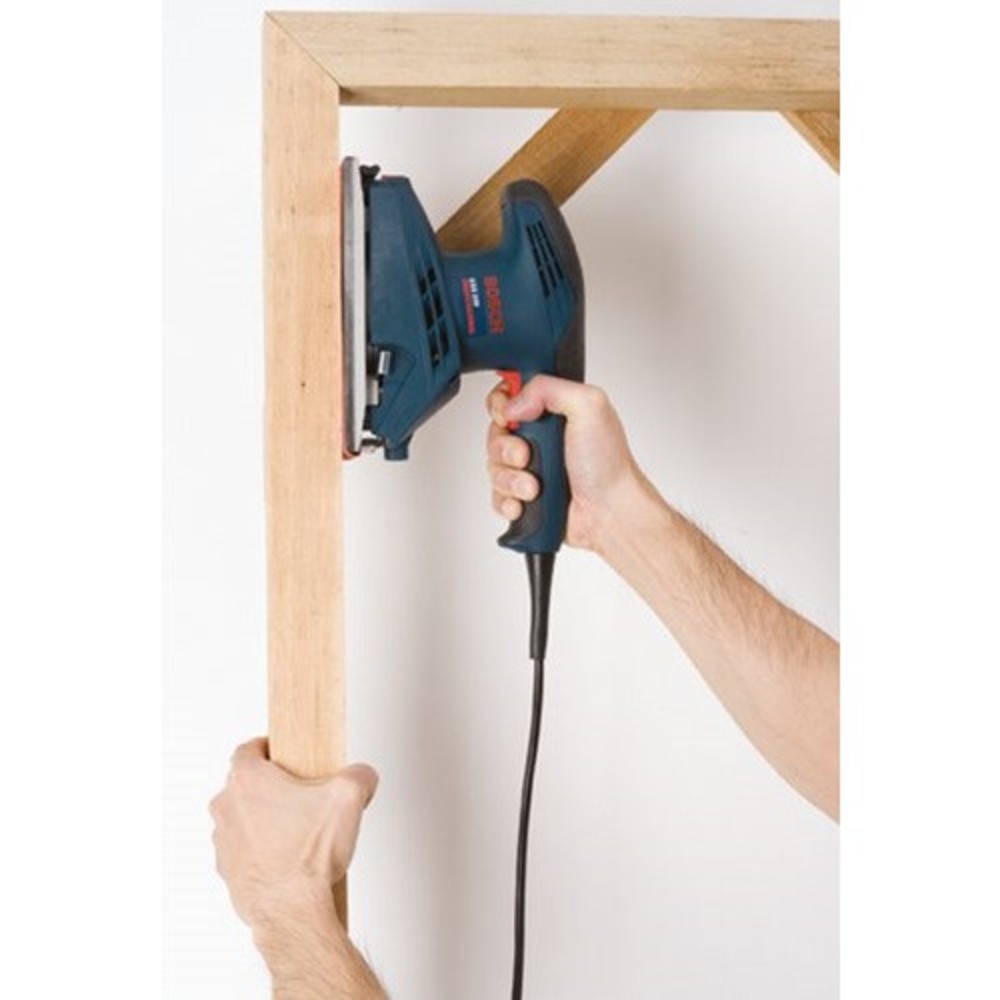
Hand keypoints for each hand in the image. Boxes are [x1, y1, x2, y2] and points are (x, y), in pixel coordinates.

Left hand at [210, 738, 378, 928]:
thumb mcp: (349, 797)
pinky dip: (262, 850)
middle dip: (273, 787)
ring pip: (243, 817)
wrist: (291, 912)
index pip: (249, 748)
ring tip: (299, 831)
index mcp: (248, 780)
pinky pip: (244, 849)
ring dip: (266, 820)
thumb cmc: (307, 857)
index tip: (285, 754)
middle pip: (246, 784)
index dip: (270, 748)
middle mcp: (227, 807)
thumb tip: (362, 776)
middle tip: (302, 796)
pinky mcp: (228, 870)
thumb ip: (359, 774)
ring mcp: (223, 841)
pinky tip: (290, 857)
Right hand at [486, 375, 642, 551]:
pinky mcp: (523, 496)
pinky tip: (526, 502)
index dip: (501, 404)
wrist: (609, 512)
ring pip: (493, 467)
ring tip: (534, 487)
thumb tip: (514, 402)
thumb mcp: (590, 405)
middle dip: (505, 447)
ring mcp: (530, 467)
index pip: (509, 395)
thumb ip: (549, 387)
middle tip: (526, 456)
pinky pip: (496, 496)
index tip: (508, 416)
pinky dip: (508, 500)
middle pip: (495, 432)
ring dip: (511, 478)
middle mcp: (539, 437)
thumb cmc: (608, 465)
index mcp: (552, 410)